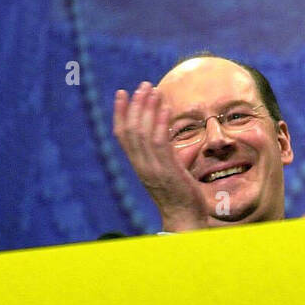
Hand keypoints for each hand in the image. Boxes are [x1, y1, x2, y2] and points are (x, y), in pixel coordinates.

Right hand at [113, 82, 209, 231]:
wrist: (184, 219)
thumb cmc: (178, 195)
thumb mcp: (167, 170)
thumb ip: (163, 152)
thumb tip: (167, 130)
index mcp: (138, 165)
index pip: (121, 135)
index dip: (119, 113)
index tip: (121, 93)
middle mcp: (141, 165)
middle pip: (131, 130)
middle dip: (135, 104)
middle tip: (143, 85)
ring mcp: (152, 168)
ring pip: (143, 133)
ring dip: (148, 108)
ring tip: (154, 90)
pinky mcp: (167, 171)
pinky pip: (160, 143)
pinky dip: (161, 122)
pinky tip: (165, 108)